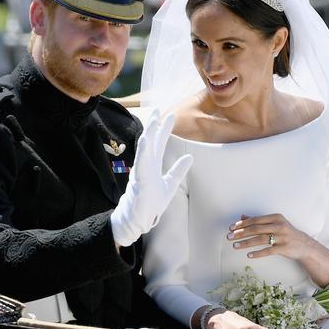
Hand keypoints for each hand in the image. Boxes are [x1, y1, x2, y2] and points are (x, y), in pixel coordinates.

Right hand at [110, 111, 192, 246]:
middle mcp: (146, 165)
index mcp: (152, 165)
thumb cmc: (151, 204)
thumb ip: (178, 170)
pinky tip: (146, 138)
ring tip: (153, 119)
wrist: (139, 220)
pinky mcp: (140, 180)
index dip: (164, 129)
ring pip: (145, 148)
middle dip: (155, 124)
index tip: (171, 115)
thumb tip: (190, 157)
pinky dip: (143, 150)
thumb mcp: (170, 185)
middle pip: (151, 140)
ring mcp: (141, 171)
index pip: (159, 143)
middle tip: (158, 108)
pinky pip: (141, 162)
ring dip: (149, 133)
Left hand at [228, 213, 313, 259]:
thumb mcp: (275, 223)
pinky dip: (257, 253)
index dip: (242, 224)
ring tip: (235, 246)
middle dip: (240, 233)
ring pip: (260, 239)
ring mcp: (282, 237)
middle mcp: (279, 225)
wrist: (304, 245)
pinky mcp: (284, 248)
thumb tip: (242, 216)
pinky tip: (249, 255)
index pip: (255, 220)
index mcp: (275, 217)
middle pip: (256, 229)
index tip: (231, 228)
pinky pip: (268, 251)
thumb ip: (259, 220)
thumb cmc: (286, 233)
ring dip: (246, 243)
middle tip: (229, 237)